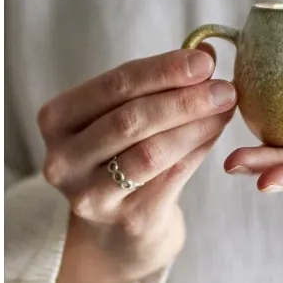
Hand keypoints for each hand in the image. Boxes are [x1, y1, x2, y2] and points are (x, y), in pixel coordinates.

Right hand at [39, 46, 236, 282]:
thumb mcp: (124, 116)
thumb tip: (205, 54)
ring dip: (196, 126)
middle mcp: (64, 159)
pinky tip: (216, 133)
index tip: (204, 61)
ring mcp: (91, 196)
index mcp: (56, 120)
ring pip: (151, 152)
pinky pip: (171, 178)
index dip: (162, 70)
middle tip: (224, 88)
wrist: (119, 228)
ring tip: (226, 108)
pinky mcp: (126, 221)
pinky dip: (198, 150)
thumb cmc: (121, 156)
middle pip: (131, 120)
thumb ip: (156, 86)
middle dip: (184, 100)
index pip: (113, 85)